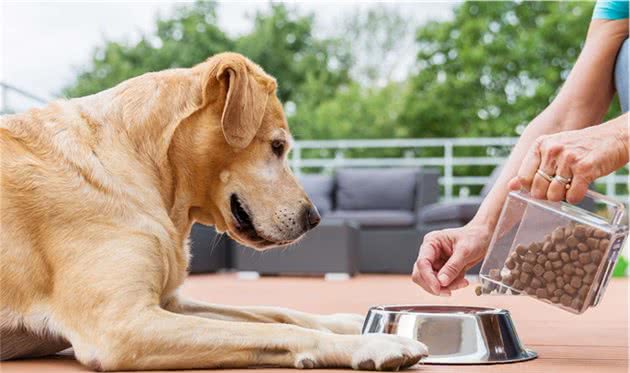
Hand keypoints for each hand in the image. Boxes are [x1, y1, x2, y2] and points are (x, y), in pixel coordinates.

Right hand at [412, 223, 491, 295]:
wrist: (483, 238)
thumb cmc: (474, 237)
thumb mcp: (465, 251)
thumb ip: (453, 267)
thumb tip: (442, 281)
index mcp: (431, 242)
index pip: (422, 262)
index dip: (428, 277)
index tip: (438, 288)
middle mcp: (430, 253)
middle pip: (421, 274)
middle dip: (435, 284)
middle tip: (449, 291)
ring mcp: (435, 262)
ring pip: (431, 281)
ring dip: (445, 287)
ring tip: (462, 283)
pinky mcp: (442, 270)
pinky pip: (442, 283)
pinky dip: (451, 286)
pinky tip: (462, 281)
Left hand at [508, 122, 627, 203]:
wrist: (614, 137)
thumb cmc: (581, 147)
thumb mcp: (552, 151)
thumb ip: (532, 168)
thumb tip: (510, 186)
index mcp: (540, 145)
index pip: (523, 177)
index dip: (531, 188)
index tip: (542, 186)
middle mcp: (552, 150)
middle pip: (537, 189)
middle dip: (547, 195)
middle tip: (559, 188)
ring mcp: (568, 158)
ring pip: (553, 195)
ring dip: (562, 197)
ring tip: (570, 186)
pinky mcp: (585, 168)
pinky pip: (572, 196)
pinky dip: (575, 198)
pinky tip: (580, 188)